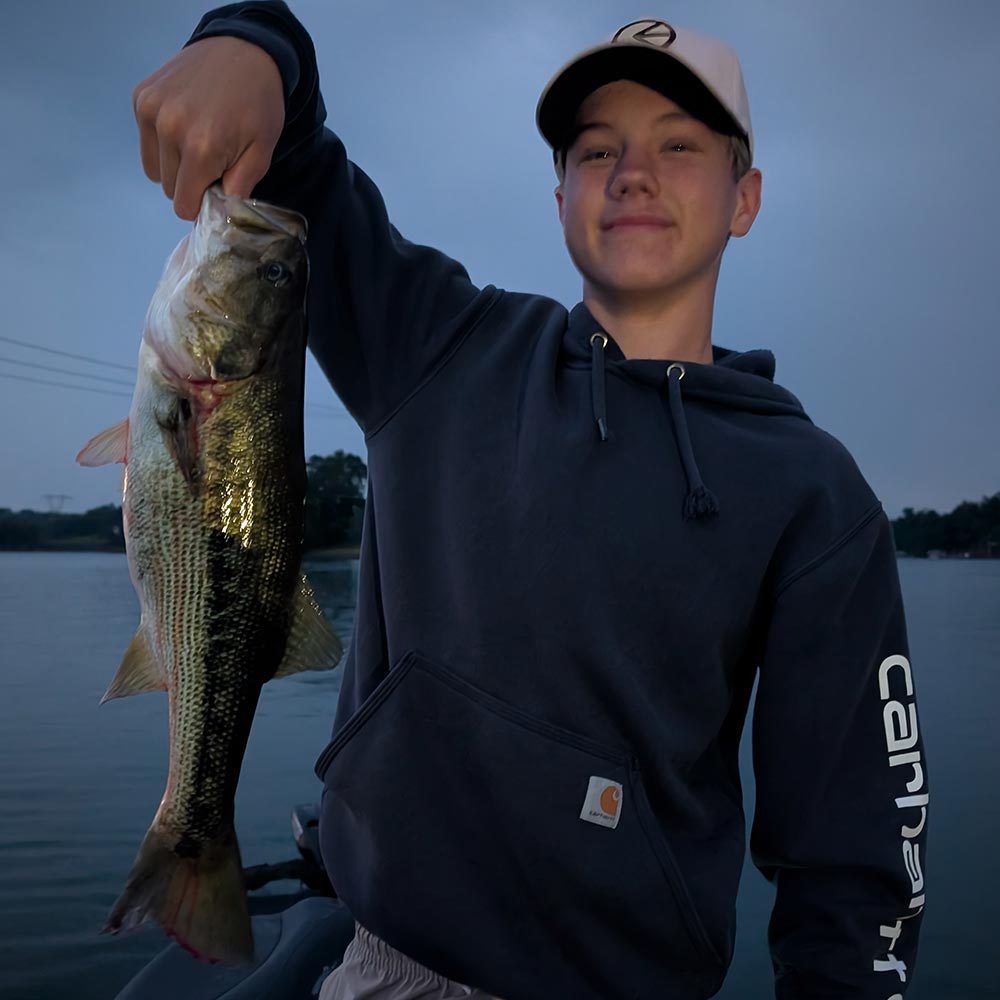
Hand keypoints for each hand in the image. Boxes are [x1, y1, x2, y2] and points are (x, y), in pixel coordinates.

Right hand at [132, 36, 285, 219]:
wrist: (243, 50)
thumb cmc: (258, 104)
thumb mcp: (262, 152)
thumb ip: (239, 188)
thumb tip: (220, 213)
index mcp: (200, 148)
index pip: (183, 204)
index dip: (200, 203)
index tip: (215, 189)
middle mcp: (168, 129)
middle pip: (169, 188)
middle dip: (190, 182)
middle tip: (214, 158)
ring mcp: (150, 110)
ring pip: (154, 168)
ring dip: (174, 164)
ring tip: (199, 140)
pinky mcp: (141, 96)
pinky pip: (146, 140)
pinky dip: (163, 140)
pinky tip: (186, 121)